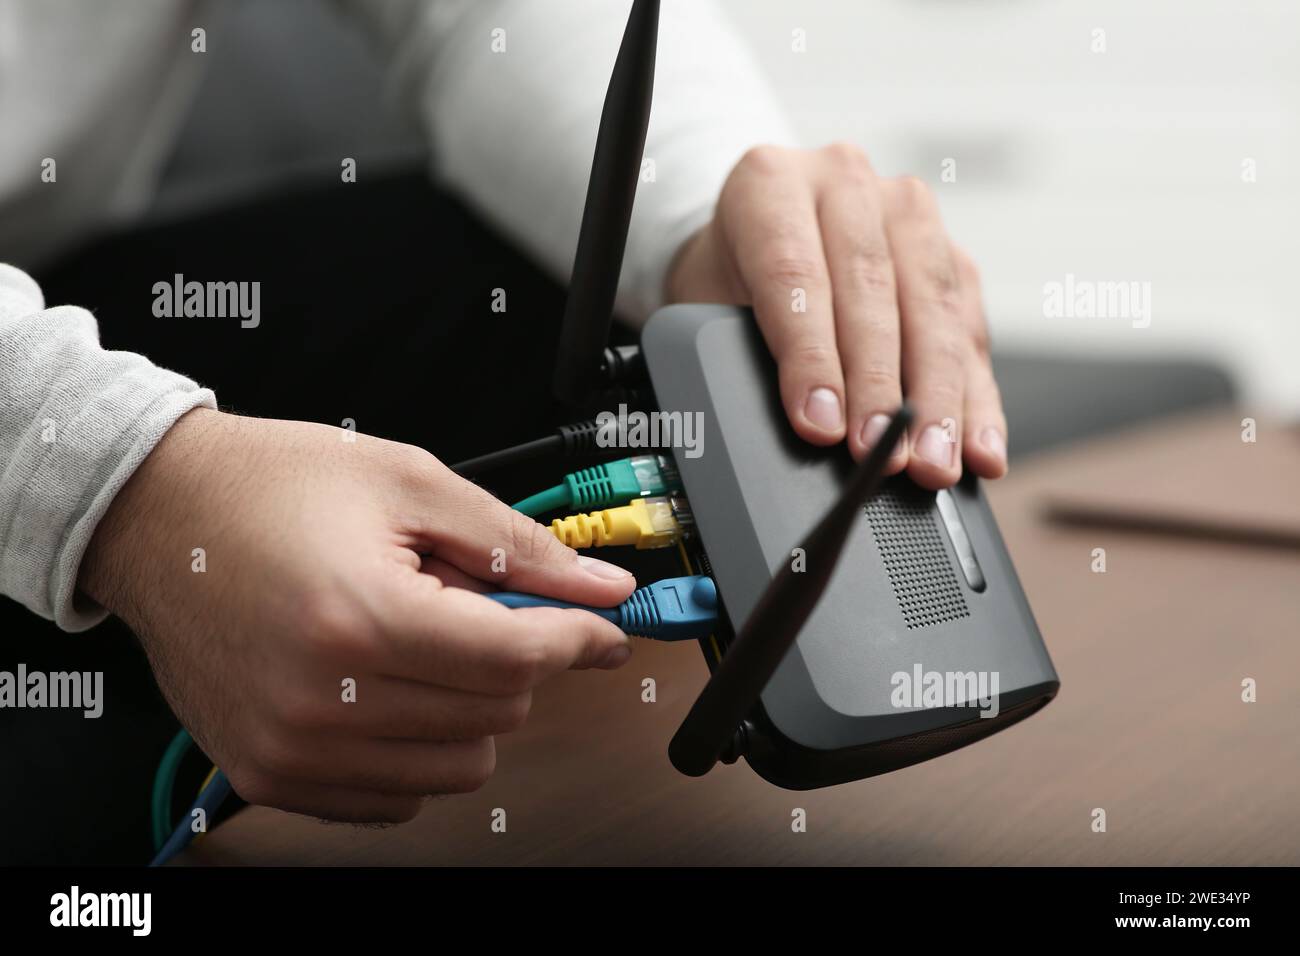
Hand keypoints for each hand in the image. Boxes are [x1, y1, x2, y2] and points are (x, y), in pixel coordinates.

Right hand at [79, 408, 634, 822]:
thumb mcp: (410, 486)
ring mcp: (294, 750)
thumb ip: (515, 547)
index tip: (601, 625)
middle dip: (515, 657)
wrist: (159, 515)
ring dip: (470, 707)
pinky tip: (391, 685)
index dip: (578, 637)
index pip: (515, 661)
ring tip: (421, 639)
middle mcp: (322, 702)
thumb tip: (600, 587)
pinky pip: (398, 796)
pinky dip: (420, 747)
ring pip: (458, 766)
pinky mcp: (272, 775)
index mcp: (359, 619)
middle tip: (475, 603)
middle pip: (496, 714)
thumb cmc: (273, 488)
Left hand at [666, 143, 1006, 488]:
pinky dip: (976, 398)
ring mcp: (906, 212)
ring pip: (935, 307)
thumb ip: (740, 351)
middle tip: (879, 447)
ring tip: (934, 461)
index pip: (795, 271)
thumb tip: (805, 426)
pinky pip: (969, 329)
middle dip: (880, 384)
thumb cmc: (728, 278)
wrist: (758, 241)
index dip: (810, 356)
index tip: (820, 425)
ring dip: (939, 397)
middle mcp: (845, 183)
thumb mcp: (707, 306)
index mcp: (770, 183)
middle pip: (872, 289)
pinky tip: (978, 448)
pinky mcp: (950, 254)